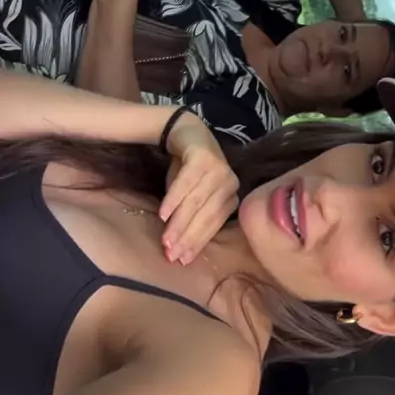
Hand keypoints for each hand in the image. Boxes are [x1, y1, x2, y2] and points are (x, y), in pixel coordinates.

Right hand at [159, 110, 239, 264]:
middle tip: (171, 255)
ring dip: (180, 223)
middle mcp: (229, 185)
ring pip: (196, 202)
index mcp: (230, 198)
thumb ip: (189, 218)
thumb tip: (178, 251)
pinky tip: (163, 214)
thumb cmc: (189, 172)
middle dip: (188, 238)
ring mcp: (220, 170)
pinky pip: (187, 183)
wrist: (188, 133)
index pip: (214, 226)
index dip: (197, 244)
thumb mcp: (191, 197)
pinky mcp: (205, 158)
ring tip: (166, 239)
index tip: (182, 261)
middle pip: (206, 216)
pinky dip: (174, 199)